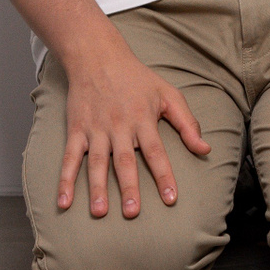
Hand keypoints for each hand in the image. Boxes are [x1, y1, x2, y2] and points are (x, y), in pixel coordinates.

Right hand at [58, 37, 209, 218]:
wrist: (98, 57)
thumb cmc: (138, 78)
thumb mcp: (169, 95)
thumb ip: (188, 124)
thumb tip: (205, 149)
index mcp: (144, 119)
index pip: (156, 152)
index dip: (164, 176)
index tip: (171, 199)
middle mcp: (119, 126)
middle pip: (125, 161)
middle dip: (129, 188)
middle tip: (132, 212)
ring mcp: (96, 129)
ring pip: (97, 163)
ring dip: (97, 188)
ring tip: (100, 212)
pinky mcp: (76, 130)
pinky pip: (70, 158)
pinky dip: (65, 180)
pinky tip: (64, 201)